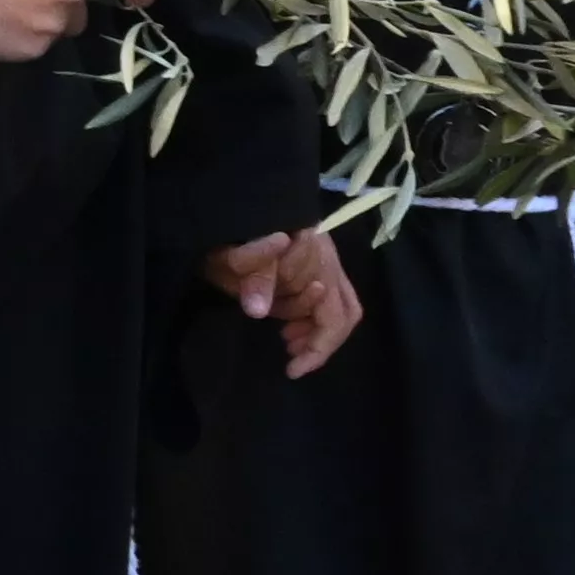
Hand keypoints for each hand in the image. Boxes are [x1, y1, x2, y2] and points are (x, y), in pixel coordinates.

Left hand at [201, 228, 362, 378]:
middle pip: (345, 312)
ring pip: (338, 304)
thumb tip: (257, 310)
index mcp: (315, 258)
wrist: (229, 204)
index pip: (333, 317)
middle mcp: (327, 258)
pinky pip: (326, 294)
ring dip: (315, 327)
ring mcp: (323, 257)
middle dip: (321, 340)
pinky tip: (287, 323)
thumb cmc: (232, 232)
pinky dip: (310, 314)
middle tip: (291, 355)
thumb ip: (251, 279)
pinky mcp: (315, 258)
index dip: (318, 349)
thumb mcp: (233, 258)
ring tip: (287, 339)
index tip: (292, 370)